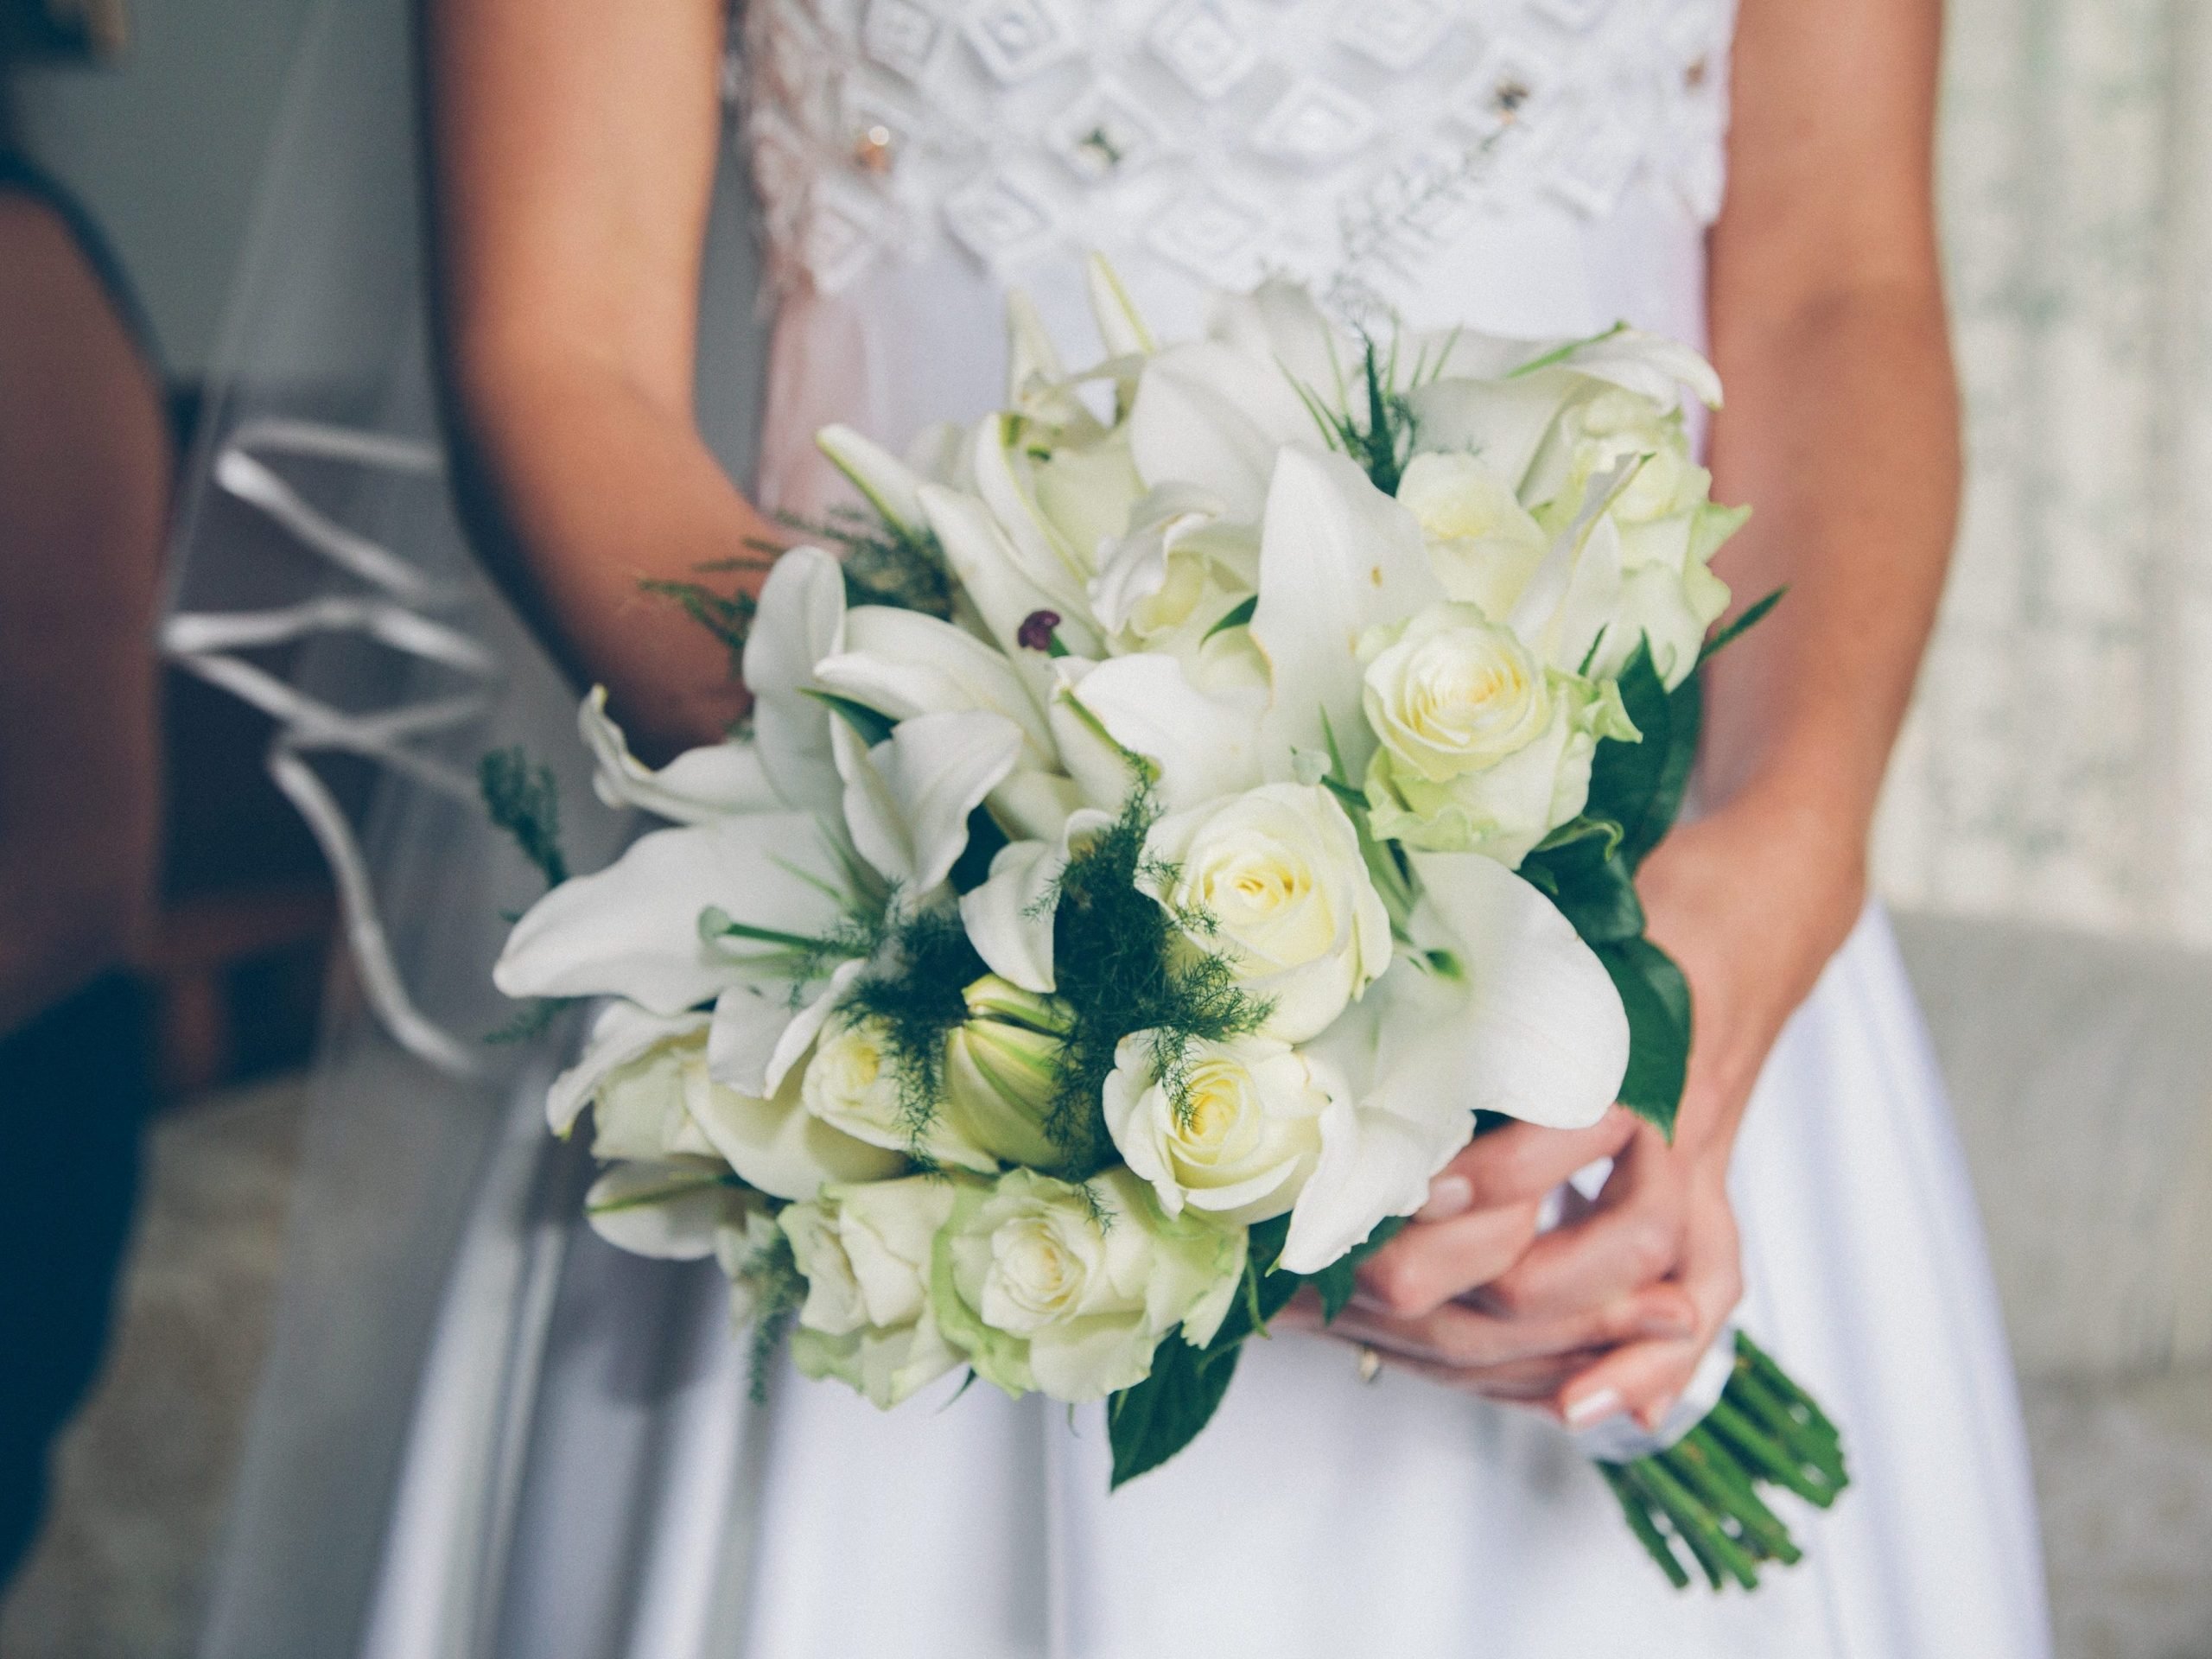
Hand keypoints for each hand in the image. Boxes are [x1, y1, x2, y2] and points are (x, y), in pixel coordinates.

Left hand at [1296, 790, 1865, 1424]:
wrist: (1756, 906)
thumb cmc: (1640, 911)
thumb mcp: (1554, 922)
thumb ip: (1478, 963)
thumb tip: (1362, 998)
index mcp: (1628, 1031)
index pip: (1570, 1125)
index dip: (1493, 1173)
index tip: (1404, 1190)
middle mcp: (1672, 1106)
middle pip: (1619, 1226)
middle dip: (1502, 1270)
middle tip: (1385, 1285)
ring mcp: (1700, 1155)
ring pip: (1658, 1265)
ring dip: (1570, 1325)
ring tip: (1442, 1339)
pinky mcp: (1710, 1185)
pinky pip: (1705, 1282)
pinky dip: (1656, 1357)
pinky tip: (1596, 1409)